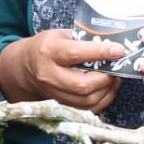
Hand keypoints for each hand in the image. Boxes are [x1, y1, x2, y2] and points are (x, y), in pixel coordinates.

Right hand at [0, 29, 127, 112]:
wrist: (24, 68)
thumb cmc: (45, 47)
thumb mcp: (60, 35)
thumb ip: (82, 38)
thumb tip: (110, 41)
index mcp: (49, 52)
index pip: (75, 54)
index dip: (99, 53)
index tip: (118, 50)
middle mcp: (50, 75)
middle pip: (82, 85)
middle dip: (106, 77)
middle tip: (117, 68)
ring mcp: (55, 93)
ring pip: (87, 100)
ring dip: (107, 90)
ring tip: (114, 77)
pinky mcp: (62, 104)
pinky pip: (88, 109)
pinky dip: (103, 99)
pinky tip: (107, 88)